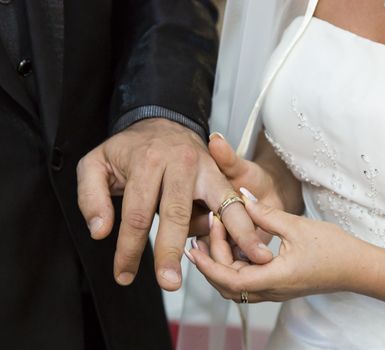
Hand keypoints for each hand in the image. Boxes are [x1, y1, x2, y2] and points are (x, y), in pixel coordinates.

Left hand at [76, 119, 272, 290]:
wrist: (164, 121)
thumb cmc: (130, 149)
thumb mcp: (95, 163)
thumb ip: (90, 197)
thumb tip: (100, 232)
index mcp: (147, 162)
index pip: (137, 213)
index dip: (129, 249)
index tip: (124, 275)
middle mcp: (180, 164)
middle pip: (175, 214)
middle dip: (171, 252)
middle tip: (169, 284)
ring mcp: (206, 169)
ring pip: (218, 204)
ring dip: (233, 234)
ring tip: (247, 259)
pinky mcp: (221, 175)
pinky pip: (234, 202)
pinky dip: (246, 223)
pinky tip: (255, 244)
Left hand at [188, 189, 359, 301]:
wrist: (359, 268)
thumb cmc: (335, 249)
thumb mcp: (297, 226)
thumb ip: (265, 213)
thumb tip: (242, 197)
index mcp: (275, 278)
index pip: (229, 280)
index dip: (208, 265)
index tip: (194, 247)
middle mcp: (272, 290)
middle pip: (227, 284)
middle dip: (211, 261)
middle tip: (204, 232)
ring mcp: (276, 290)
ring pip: (236, 286)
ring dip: (220, 265)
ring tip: (210, 239)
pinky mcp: (280, 285)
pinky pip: (248, 281)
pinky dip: (233, 266)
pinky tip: (232, 246)